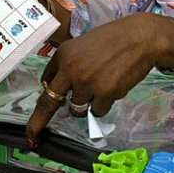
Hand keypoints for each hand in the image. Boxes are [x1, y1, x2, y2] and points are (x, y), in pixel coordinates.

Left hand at [25, 13, 173, 147]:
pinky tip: (113, 86)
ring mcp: (87, 83)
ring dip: (86, 104)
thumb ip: (68, 65)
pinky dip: (104, 104)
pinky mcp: (105, 93)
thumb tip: (60, 89)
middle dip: (38, 122)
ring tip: (101, 87)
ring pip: (77, 109)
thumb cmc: (112, 40)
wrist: (140, 38)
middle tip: (33, 134)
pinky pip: (98, 111)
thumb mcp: (81, 45)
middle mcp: (71, 69)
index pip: (45, 82)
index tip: (35, 114)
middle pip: (50, 102)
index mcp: (63, 55)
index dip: (42, 98)